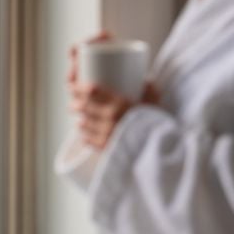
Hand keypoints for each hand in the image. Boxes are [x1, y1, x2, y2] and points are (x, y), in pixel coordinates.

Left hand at [67, 35, 159, 149]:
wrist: (159, 153)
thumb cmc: (157, 126)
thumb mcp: (155, 105)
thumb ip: (150, 92)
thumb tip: (147, 81)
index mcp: (120, 103)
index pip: (91, 90)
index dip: (78, 86)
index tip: (74, 84)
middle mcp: (110, 117)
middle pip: (83, 106)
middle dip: (75, 101)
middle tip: (74, 99)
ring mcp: (105, 133)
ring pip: (83, 123)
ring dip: (79, 118)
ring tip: (78, 116)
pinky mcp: (105, 148)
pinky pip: (88, 139)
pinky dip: (84, 134)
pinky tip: (83, 132)